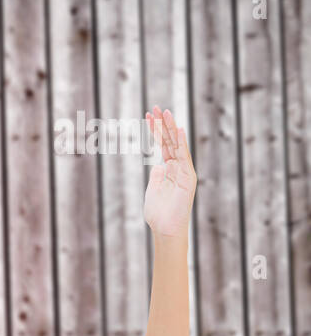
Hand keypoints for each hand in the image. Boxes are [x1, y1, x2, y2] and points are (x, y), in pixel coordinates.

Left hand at [143, 105, 195, 237]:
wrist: (166, 228)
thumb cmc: (158, 213)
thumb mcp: (154, 189)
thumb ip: (157, 176)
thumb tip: (157, 166)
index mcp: (170, 169)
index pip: (163, 145)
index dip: (156, 130)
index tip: (148, 116)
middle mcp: (179, 167)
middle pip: (170, 141)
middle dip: (162, 124)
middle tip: (155, 107)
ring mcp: (184, 171)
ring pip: (176, 145)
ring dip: (170, 128)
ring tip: (164, 112)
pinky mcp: (187, 177)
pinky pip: (183, 156)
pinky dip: (181, 142)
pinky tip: (178, 129)